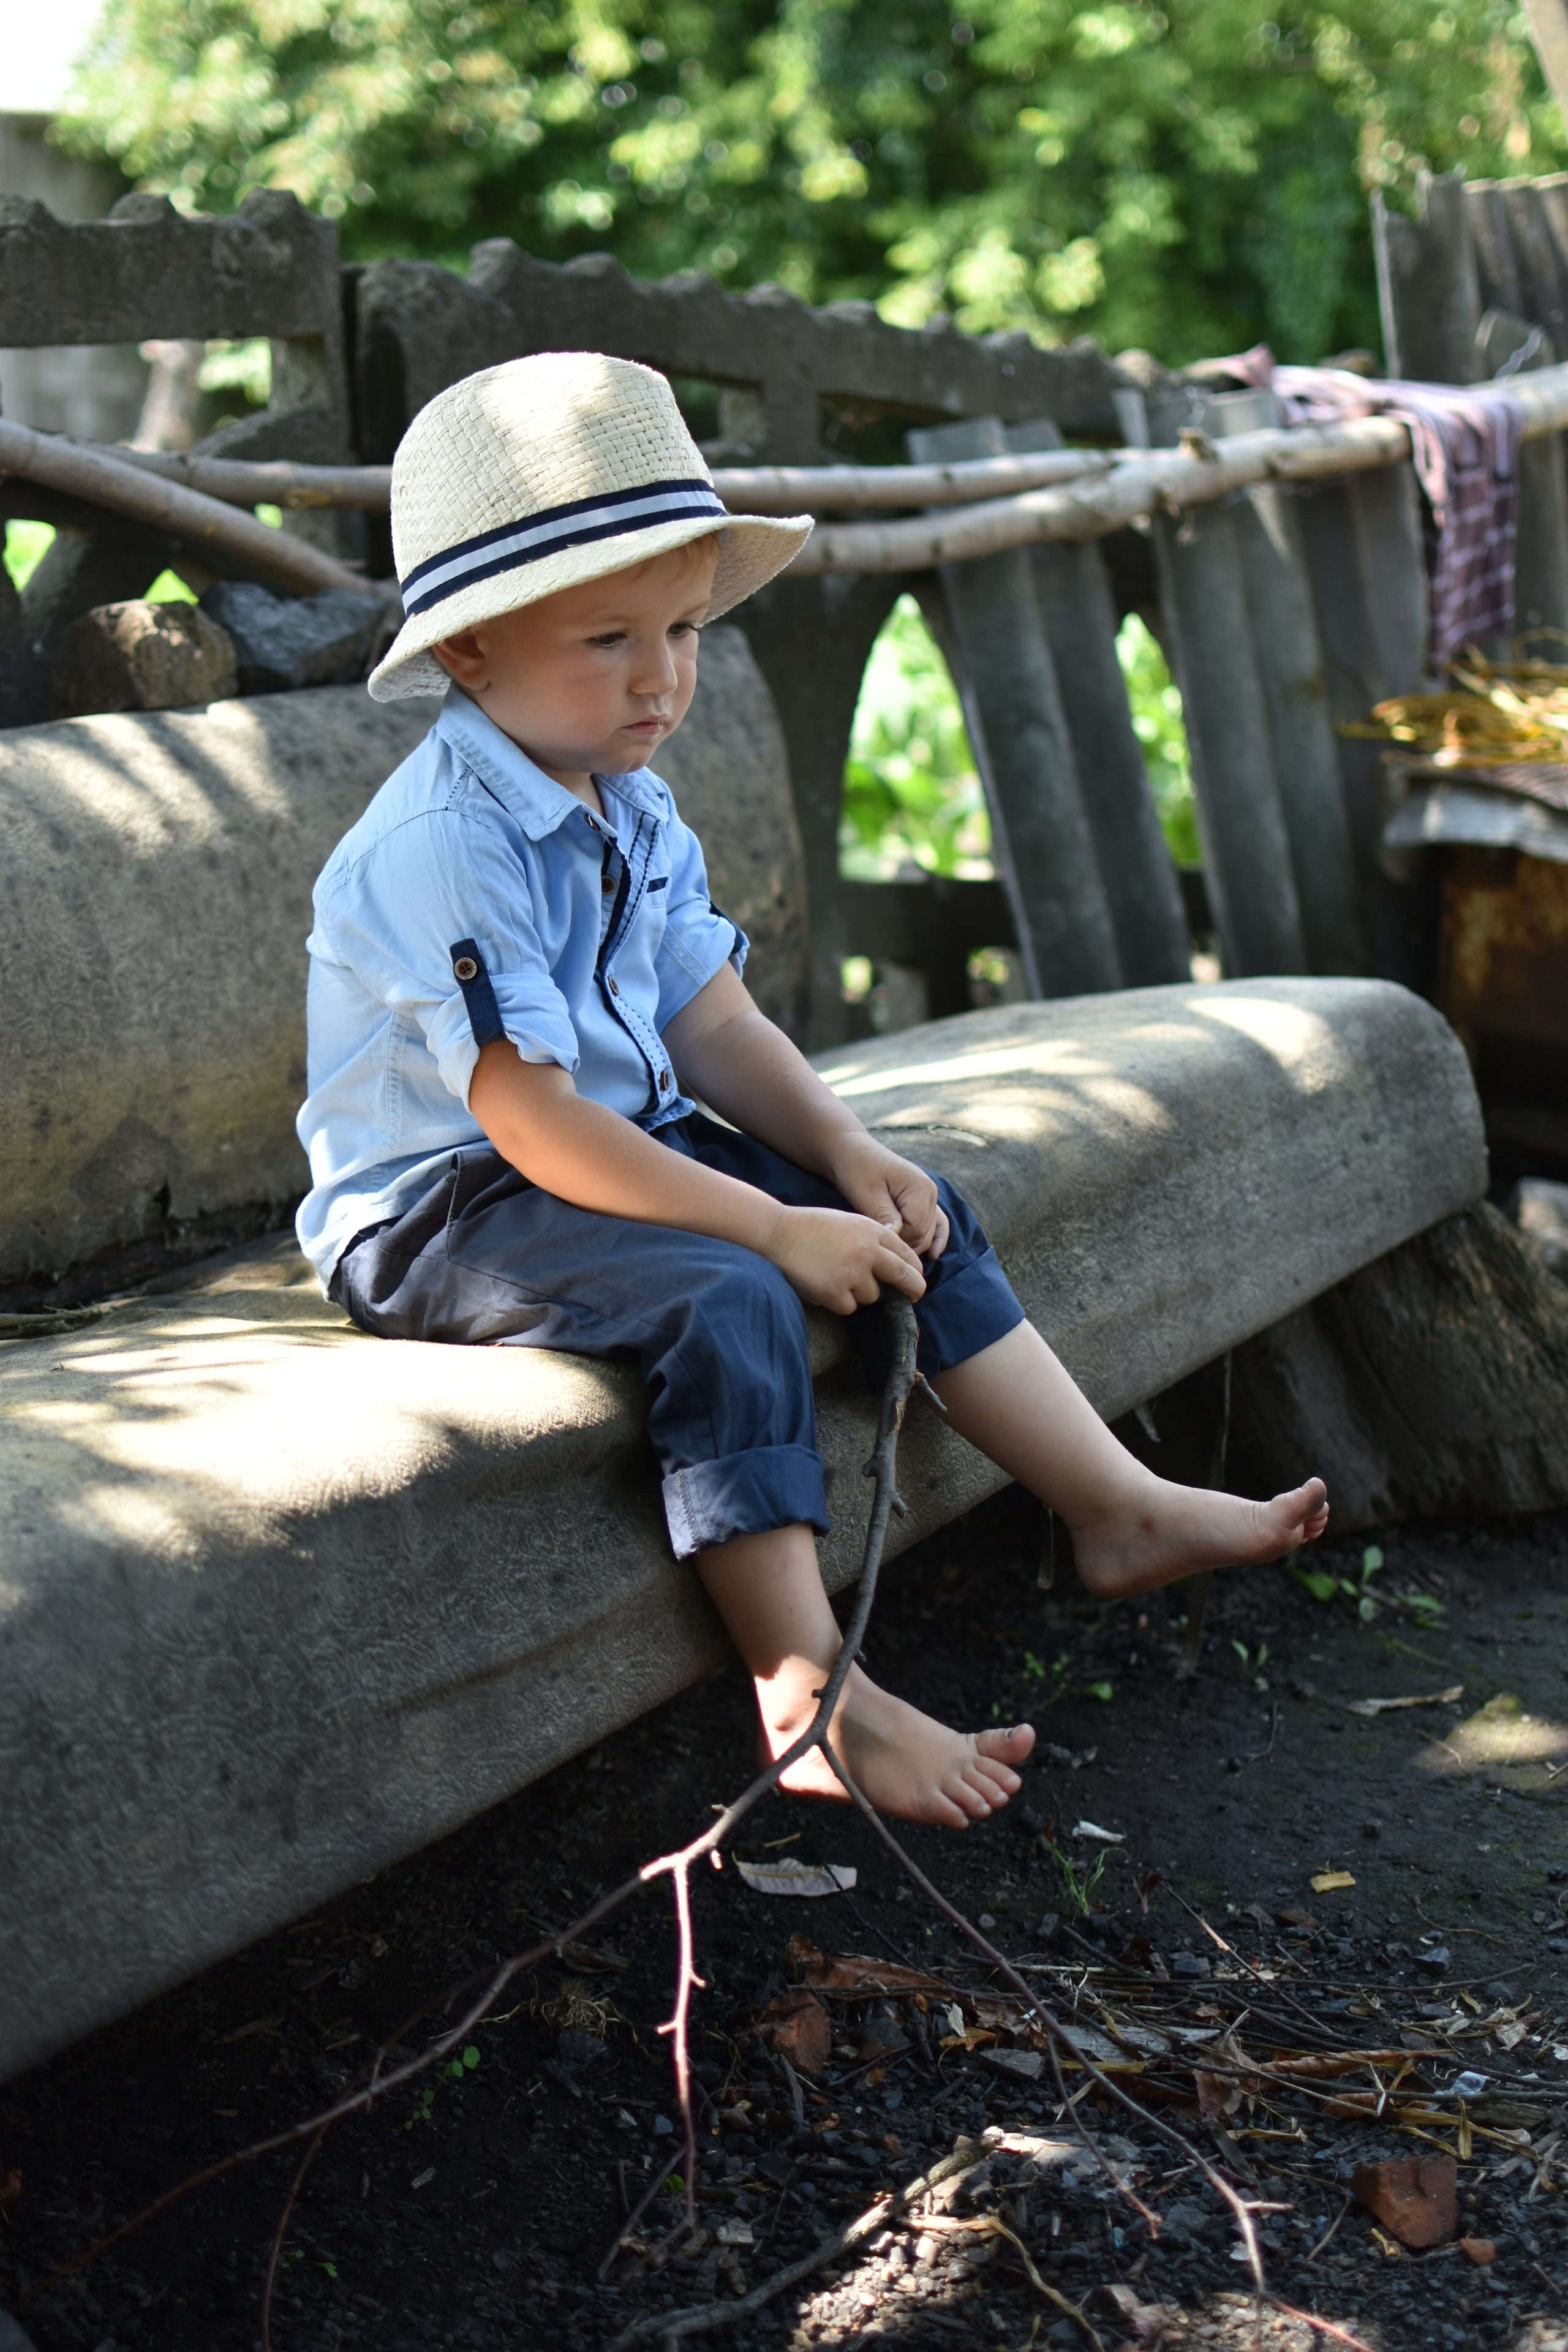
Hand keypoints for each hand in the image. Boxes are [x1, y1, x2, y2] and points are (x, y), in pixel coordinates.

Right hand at [762, 1204, 926, 1313]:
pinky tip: (824, 1284)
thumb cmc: (813, 1227)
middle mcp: (868, 1252)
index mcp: (873, 1231)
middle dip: (913, 1290)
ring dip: (860, 1293)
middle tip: (914, 1298)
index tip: (916, 1281)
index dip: (915, 1271)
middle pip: (904, 1278)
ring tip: (837, 1276)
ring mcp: (852, 1273)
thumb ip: (874, 1241)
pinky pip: (850, 1307)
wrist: (778, 1232)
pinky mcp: (835, 1293)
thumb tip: (896, 1268)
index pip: (908, 1255)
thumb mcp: (851, 1223)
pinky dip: (840, 1301)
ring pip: (873, 1296)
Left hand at [826, 1132, 948, 1260]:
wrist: (853, 1153)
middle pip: (924, 1235)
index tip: (875, 1236)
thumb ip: (884, 1216)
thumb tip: (895, 1240)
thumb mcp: (866, 1194)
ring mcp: (930, 1196)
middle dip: (902, 1244)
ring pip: (928, 1233)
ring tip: (889, 1249)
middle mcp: (931, 1192)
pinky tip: (932, 1255)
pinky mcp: (924, 1200)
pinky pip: (937, 1223)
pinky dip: (935, 1239)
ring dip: (911, 1243)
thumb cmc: (857, 1170)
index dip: (896, 1239)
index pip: (916, 1230)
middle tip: (877, 1242)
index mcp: (919, 1188)